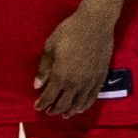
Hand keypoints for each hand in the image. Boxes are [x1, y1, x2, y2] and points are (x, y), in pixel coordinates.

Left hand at [35, 2, 117, 116]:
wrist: (96, 23)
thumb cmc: (70, 31)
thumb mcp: (50, 47)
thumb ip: (43, 68)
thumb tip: (37, 85)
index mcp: (61, 75)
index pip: (49, 97)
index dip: (42, 104)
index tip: (37, 107)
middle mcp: (76, 83)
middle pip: (64, 104)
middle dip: (54, 110)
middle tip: (49, 111)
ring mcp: (90, 82)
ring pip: (79, 104)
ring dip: (70, 111)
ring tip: (64, 114)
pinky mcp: (100, 77)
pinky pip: (92, 97)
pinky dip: (85, 105)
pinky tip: (81, 107)